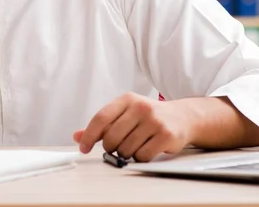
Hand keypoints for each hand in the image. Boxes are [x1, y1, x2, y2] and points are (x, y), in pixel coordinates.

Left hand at [73, 92, 193, 161]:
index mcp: (126, 99)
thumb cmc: (148, 117)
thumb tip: (77, 136)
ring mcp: (154, 120)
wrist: (182, 116)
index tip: (83, 147)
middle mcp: (140, 107)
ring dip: (126, 154)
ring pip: (126, 149)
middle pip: (111, 137)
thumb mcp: (124, 114)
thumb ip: (101, 125)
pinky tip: (146, 149)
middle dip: (110, 147)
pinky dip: (140, 158)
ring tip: (134, 146)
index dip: (89, 136)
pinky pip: (142, 156)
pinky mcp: (166, 135)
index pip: (100, 118)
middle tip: (116, 147)